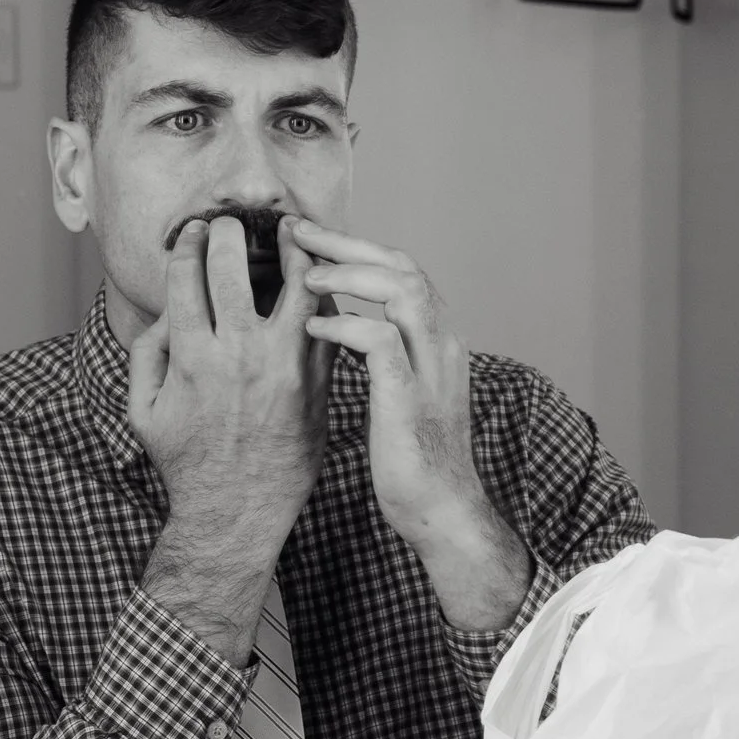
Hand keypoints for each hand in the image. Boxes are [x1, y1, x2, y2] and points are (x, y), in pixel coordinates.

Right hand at [126, 215, 334, 663]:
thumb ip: (147, 355)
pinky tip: (319, 278)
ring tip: (292, 229)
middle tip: (233, 220)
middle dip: (231, 235)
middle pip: (234, 271)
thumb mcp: (144, 412)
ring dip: (292, 251)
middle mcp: (239, 356)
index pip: (187, 279)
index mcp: (192, 359)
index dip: (189, 246)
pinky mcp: (316, 381)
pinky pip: (325, 323)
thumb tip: (167, 311)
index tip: (195, 230)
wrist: (238, 512)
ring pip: (295, 287)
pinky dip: (323, 295)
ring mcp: (284, 367)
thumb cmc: (187, 463)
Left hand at [291, 220, 530, 631]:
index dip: (355, 246)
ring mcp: (431, 369)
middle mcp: (441, 343)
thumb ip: (379, 350)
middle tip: (296, 230)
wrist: (442, 509)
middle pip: (401, 266)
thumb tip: (336, 319)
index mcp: (437, 339)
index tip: (309, 236)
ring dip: (350, 274)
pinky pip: (382, 342)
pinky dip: (347, 325)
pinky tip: (315, 326)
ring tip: (306, 273)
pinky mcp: (411, 398)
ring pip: (401, 290)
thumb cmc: (412, 455)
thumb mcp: (399, 388)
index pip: (401, 268)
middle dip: (347, 242)